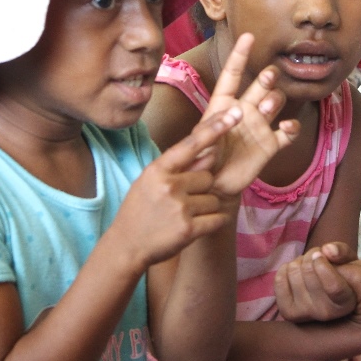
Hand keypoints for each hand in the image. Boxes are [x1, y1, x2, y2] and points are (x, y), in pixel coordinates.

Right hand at [108, 109, 241, 269]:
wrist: (127, 246)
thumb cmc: (141, 210)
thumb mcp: (150, 181)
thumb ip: (178, 167)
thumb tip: (209, 153)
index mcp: (158, 169)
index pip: (191, 144)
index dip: (214, 128)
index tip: (233, 115)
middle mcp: (169, 185)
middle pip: (208, 177)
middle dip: (201, 189)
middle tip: (181, 202)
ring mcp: (180, 208)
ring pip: (214, 199)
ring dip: (205, 209)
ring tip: (182, 217)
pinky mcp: (190, 229)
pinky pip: (217, 219)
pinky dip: (212, 223)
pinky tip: (193, 228)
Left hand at [197, 34, 299, 201]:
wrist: (211, 187)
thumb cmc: (199, 162)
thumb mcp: (200, 142)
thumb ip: (215, 126)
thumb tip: (237, 111)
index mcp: (222, 105)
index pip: (233, 76)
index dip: (240, 56)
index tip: (248, 36)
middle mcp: (243, 111)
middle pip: (260, 85)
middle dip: (267, 78)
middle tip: (268, 77)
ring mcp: (258, 127)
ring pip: (275, 102)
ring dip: (275, 100)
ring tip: (267, 108)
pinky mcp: (269, 145)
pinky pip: (287, 133)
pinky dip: (292, 128)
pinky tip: (288, 127)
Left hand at [274, 242, 358, 322]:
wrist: (332, 295)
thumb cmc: (345, 274)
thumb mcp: (350, 259)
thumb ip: (342, 252)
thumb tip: (327, 250)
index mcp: (346, 302)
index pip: (333, 286)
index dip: (323, 264)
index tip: (321, 254)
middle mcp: (325, 313)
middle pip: (308, 272)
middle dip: (312, 255)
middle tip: (318, 257)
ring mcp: (304, 314)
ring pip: (293, 272)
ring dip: (300, 261)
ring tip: (310, 266)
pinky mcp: (288, 312)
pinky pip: (279, 279)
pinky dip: (286, 268)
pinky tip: (298, 272)